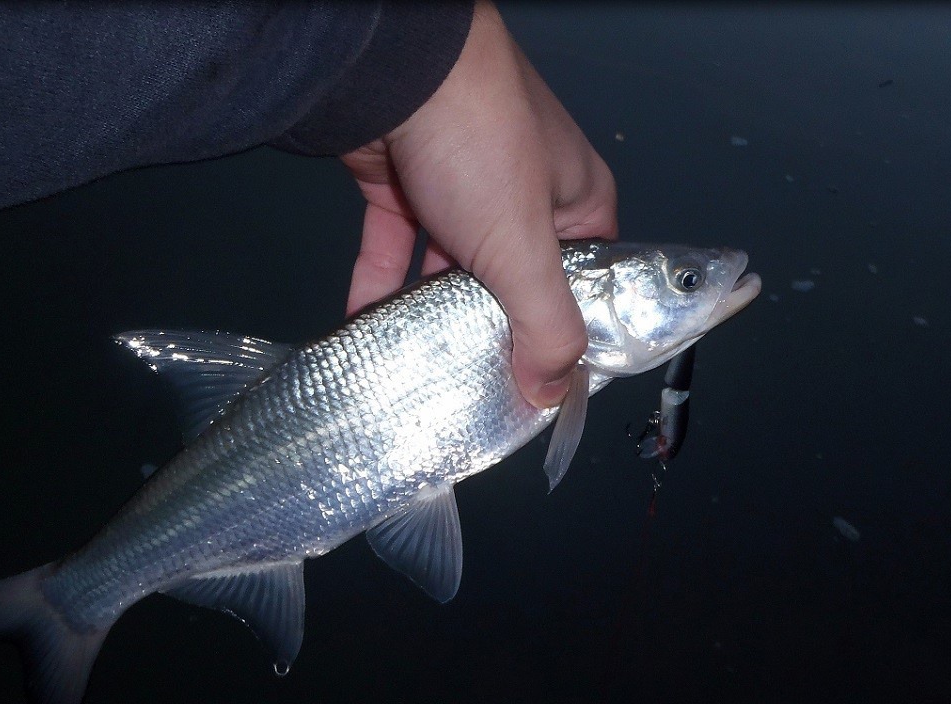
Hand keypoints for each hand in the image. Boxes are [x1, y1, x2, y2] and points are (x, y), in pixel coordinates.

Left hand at [339, 0, 617, 407]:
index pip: (584, 286)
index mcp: (576, 203)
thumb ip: (546, 324)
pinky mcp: (404, 185)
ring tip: (417, 368)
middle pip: (512, 285)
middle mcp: (521, 196)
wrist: (390, 67)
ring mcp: (459, 189)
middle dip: (490, 333)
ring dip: (430, 316)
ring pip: (448, 272)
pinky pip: (394, 250)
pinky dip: (380, 286)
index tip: (541, 386)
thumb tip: (553, 390)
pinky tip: (366, 326)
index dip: (566, 335)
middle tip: (472, 387)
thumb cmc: (478, 135)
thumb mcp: (525, 247)